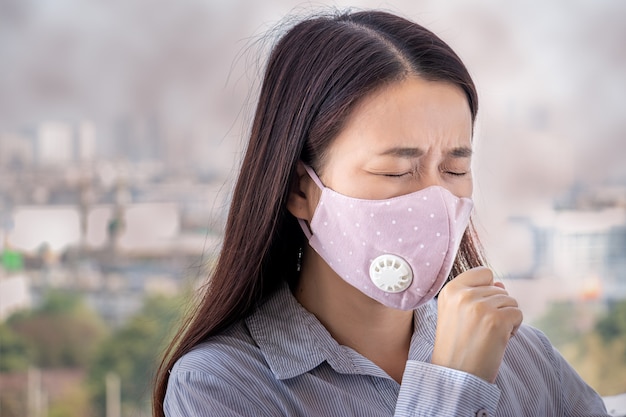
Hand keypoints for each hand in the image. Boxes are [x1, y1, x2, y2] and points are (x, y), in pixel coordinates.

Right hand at [431, 266, 522, 382]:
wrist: (455, 375)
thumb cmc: (457, 345)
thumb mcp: (456, 313)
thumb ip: (476, 294)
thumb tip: (501, 284)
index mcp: (450, 290)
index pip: (483, 273)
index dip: (487, 289)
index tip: (478, 309)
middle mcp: (463, 295)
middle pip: (499, 289)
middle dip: (497, 308)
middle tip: (480, 329)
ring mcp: (480, 307)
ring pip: (511, 301)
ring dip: (506, 318)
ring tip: (488, 335)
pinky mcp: (497, 320)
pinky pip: (518, 314)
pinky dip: (514, 328)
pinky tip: (498, 340)